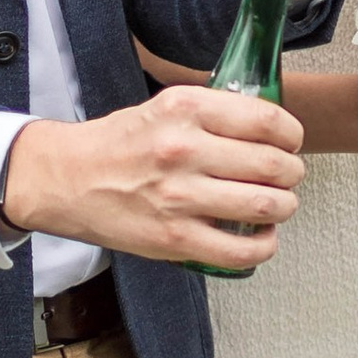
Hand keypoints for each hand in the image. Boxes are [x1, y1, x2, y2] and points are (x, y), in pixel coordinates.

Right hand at [1, 86, 304, 270]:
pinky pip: (241, 250)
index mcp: (185, 109)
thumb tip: (268, 126)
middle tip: (288, 175)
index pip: (267, 121)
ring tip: (279, 204)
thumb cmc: (117, 144)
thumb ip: (213, 113)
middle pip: (274, 164)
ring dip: (284, 206)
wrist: (66, 179)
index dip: (292, 135)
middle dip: (292, 172)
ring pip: (266, 205)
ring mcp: (180, 197)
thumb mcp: (164, 107)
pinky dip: (264, 245)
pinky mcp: (174, 238)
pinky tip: (262, 236)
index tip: (291, 142)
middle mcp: (184, 149)